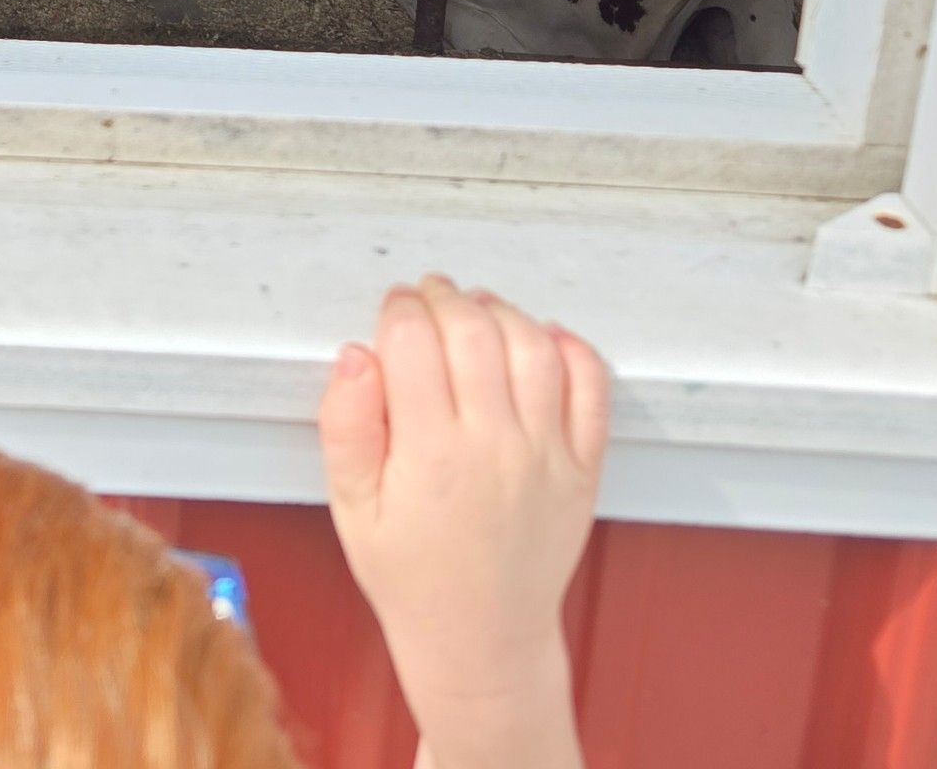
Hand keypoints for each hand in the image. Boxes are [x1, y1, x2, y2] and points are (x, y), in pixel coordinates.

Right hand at [317, 277, 609, 768]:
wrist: (481, 639)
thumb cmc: (412, 574)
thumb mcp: (351, 508)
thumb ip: (345, 425)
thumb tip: (356, 355)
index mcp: (429, 455)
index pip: (413, 341)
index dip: (398, 309)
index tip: (392, 309)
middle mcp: (494, 447)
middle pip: (473, 331)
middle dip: (443, 298)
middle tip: (426, 298)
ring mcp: (547, 456)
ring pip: (532, 346)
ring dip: (501, 312)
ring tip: (474, 311)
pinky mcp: (583, 468)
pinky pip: (591, 388)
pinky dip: (571, 349)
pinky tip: (539, 338)